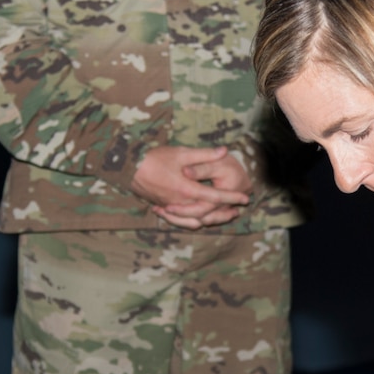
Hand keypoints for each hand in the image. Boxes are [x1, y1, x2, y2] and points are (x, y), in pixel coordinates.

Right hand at [132, 146, 252, 229]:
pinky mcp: (163, 208)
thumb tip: (224, 151)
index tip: (245, 198)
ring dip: (210, 219)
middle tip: (237, 211)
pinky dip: (192, 222)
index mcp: (186, 189)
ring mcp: (171, 208)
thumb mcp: (181, 153)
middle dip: (223, 213)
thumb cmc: (154, 158)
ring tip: (223, 216)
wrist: (127, 168)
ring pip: (194, 220)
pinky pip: (181, 220)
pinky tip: (199, 220)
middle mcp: (180, 203)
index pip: (214, 196)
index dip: (231, 197)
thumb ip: (204, 155)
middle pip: (207, 214)